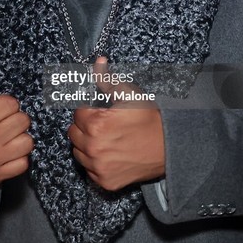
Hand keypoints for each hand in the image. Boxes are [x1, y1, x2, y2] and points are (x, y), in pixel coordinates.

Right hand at [0, 56, 33, 186]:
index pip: (11, 104)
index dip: (7, 104)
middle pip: (23, 121)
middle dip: (16, 119)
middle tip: (4, 122)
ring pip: (28, 142)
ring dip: (21, 138)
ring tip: (8, 136)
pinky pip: (24, 163)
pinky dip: (20, 158)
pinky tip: (9, 151)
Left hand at [67, 57, 164, 190]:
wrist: (168, 148)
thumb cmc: (149, 120)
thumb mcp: (129, 95)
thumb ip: (108, 79)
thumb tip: (98, 61)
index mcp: (96, 124)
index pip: (77, 113)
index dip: (88, 110)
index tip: (100, 112)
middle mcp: (93, 148)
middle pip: (73, 133)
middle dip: (84, 126)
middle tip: (102, 125)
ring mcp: (98, 167)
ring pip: (78, 152)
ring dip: (86, 144)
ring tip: (105, 139)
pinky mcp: (105, 182)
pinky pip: (89, 170)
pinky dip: (95, 163)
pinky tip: (109, 154)